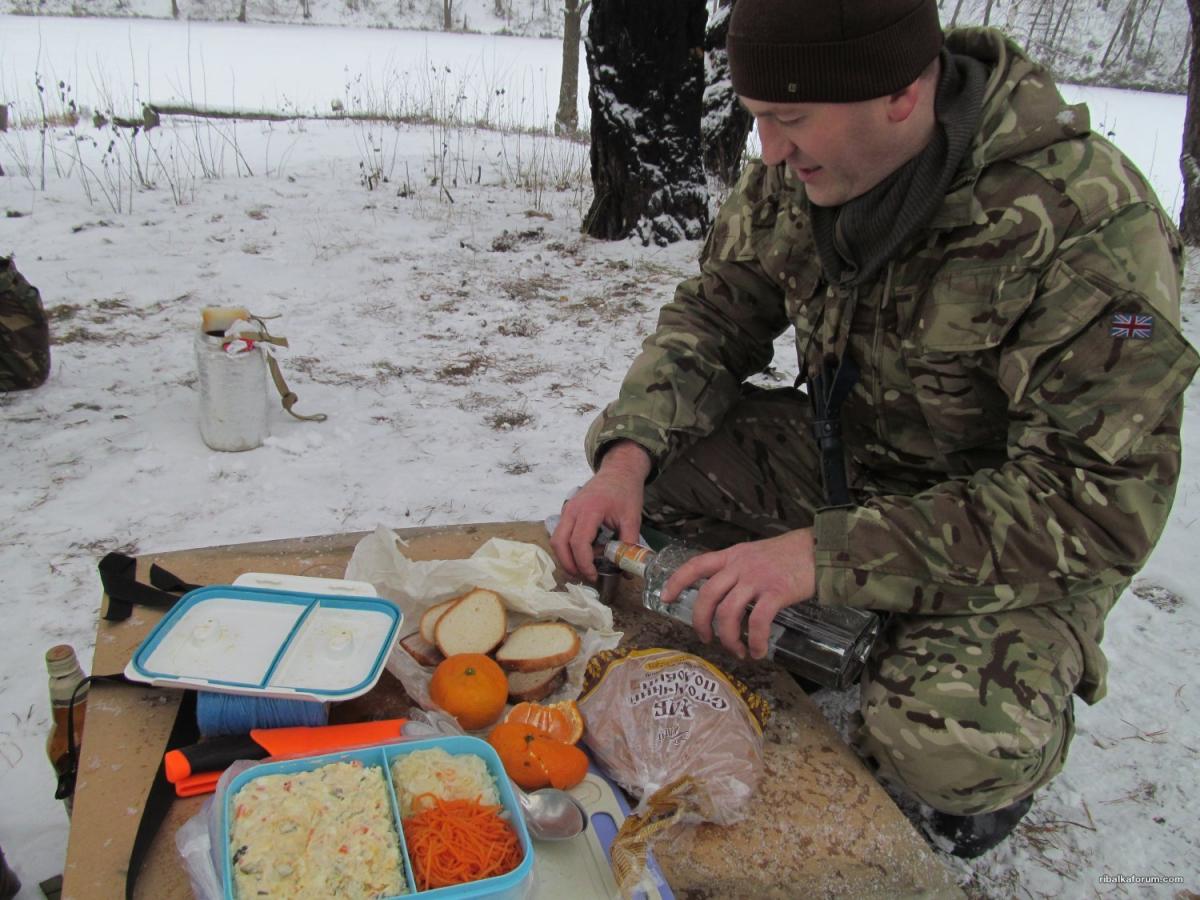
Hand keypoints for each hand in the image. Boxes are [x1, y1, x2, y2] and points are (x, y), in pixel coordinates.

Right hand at [551, 441, 651, 580]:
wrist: (618, 470)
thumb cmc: (626, 492)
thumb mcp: (632, 518)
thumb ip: (629, 544)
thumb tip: (628, 571)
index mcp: (589, 510)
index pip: (579, 542)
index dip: (584, 563)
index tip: (594, 576)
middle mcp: (573, 509)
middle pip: (559, 542)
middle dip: (569, 564)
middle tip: (584, 577)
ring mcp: (567, 509)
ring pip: (556, 539)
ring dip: (565, 557)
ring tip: (582, 568)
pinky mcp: (568, 511)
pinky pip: (560, 533)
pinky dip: (567, 547)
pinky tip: (583, 554)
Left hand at [661, 530, 815, 659]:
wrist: (819, 550)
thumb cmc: (788, 555)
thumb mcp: (754, 554)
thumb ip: (737, 570)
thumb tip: (725, 594)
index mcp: (732, 556)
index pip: (696, 565)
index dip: (676, 581)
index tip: (665, 598)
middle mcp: (740, 566)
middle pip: (708, 596)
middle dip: (701, 622)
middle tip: (706, 639)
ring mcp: (757, 579)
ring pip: (729, 613)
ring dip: (729, 638)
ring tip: (737, 651)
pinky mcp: (776, 593)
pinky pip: (758, 622)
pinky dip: (757, 641)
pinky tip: (759, 651)